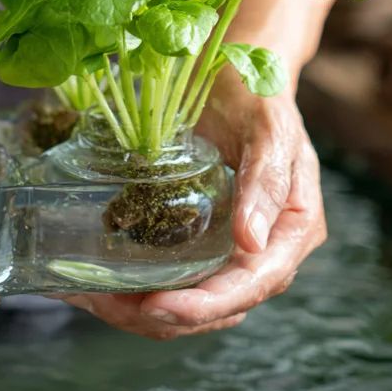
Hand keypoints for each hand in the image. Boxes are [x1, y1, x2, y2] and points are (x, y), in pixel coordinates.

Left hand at [62, 72, 325, 338]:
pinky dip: (140, 290)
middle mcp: (268, 250)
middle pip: (222, 306)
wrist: (235, 74)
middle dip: (167, 316)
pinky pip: (177, 281)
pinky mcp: (205, 243)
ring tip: (96, 300)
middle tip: (110, 305)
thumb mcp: (268, 128)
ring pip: (195, 304)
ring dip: (146, 312)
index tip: (159, 305)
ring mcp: (235, 250)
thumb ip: (266, 182)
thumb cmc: (256, 94)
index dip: (207, 304)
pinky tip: (101, 286)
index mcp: (295, 228)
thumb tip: (252, 243)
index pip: (254, 283)